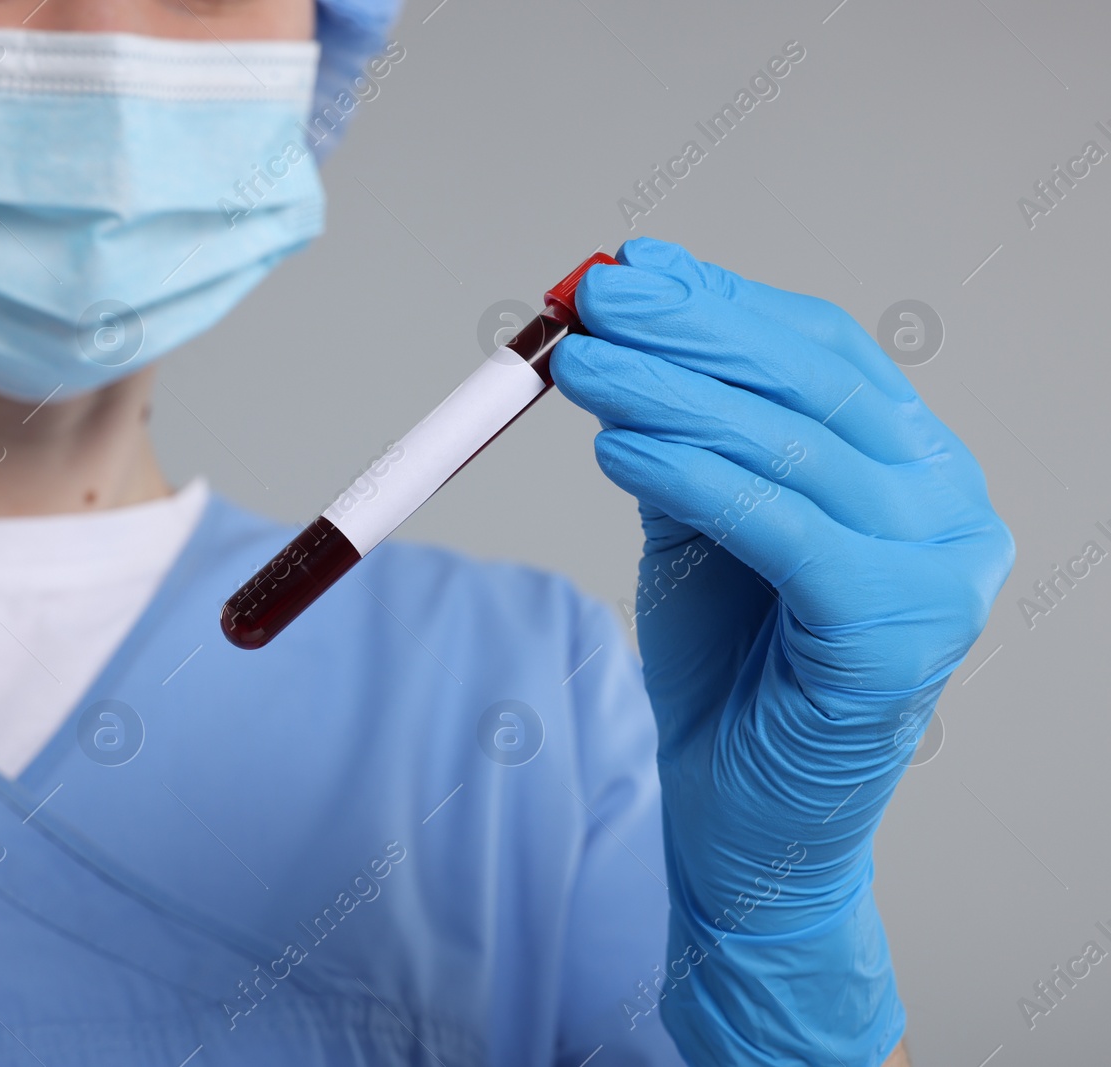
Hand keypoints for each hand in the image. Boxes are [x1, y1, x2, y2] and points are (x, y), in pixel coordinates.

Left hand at [551, 238, 1011, 1064]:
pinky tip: (621, 450)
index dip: (722, 303)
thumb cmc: (725, 674)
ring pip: (796, 451)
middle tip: (596, 299)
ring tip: (584, 365)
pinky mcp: (898, 638)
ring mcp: (938, 576)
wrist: (742, 824)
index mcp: (913, 470)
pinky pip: (787, 534)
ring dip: (675, 398)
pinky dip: (698, 481)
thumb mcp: (697, 528)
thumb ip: (681, 433)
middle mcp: (948, 510)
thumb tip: (626, 318)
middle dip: (694, 332)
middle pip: (815, 386)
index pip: (822, 355)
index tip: (628, 270)